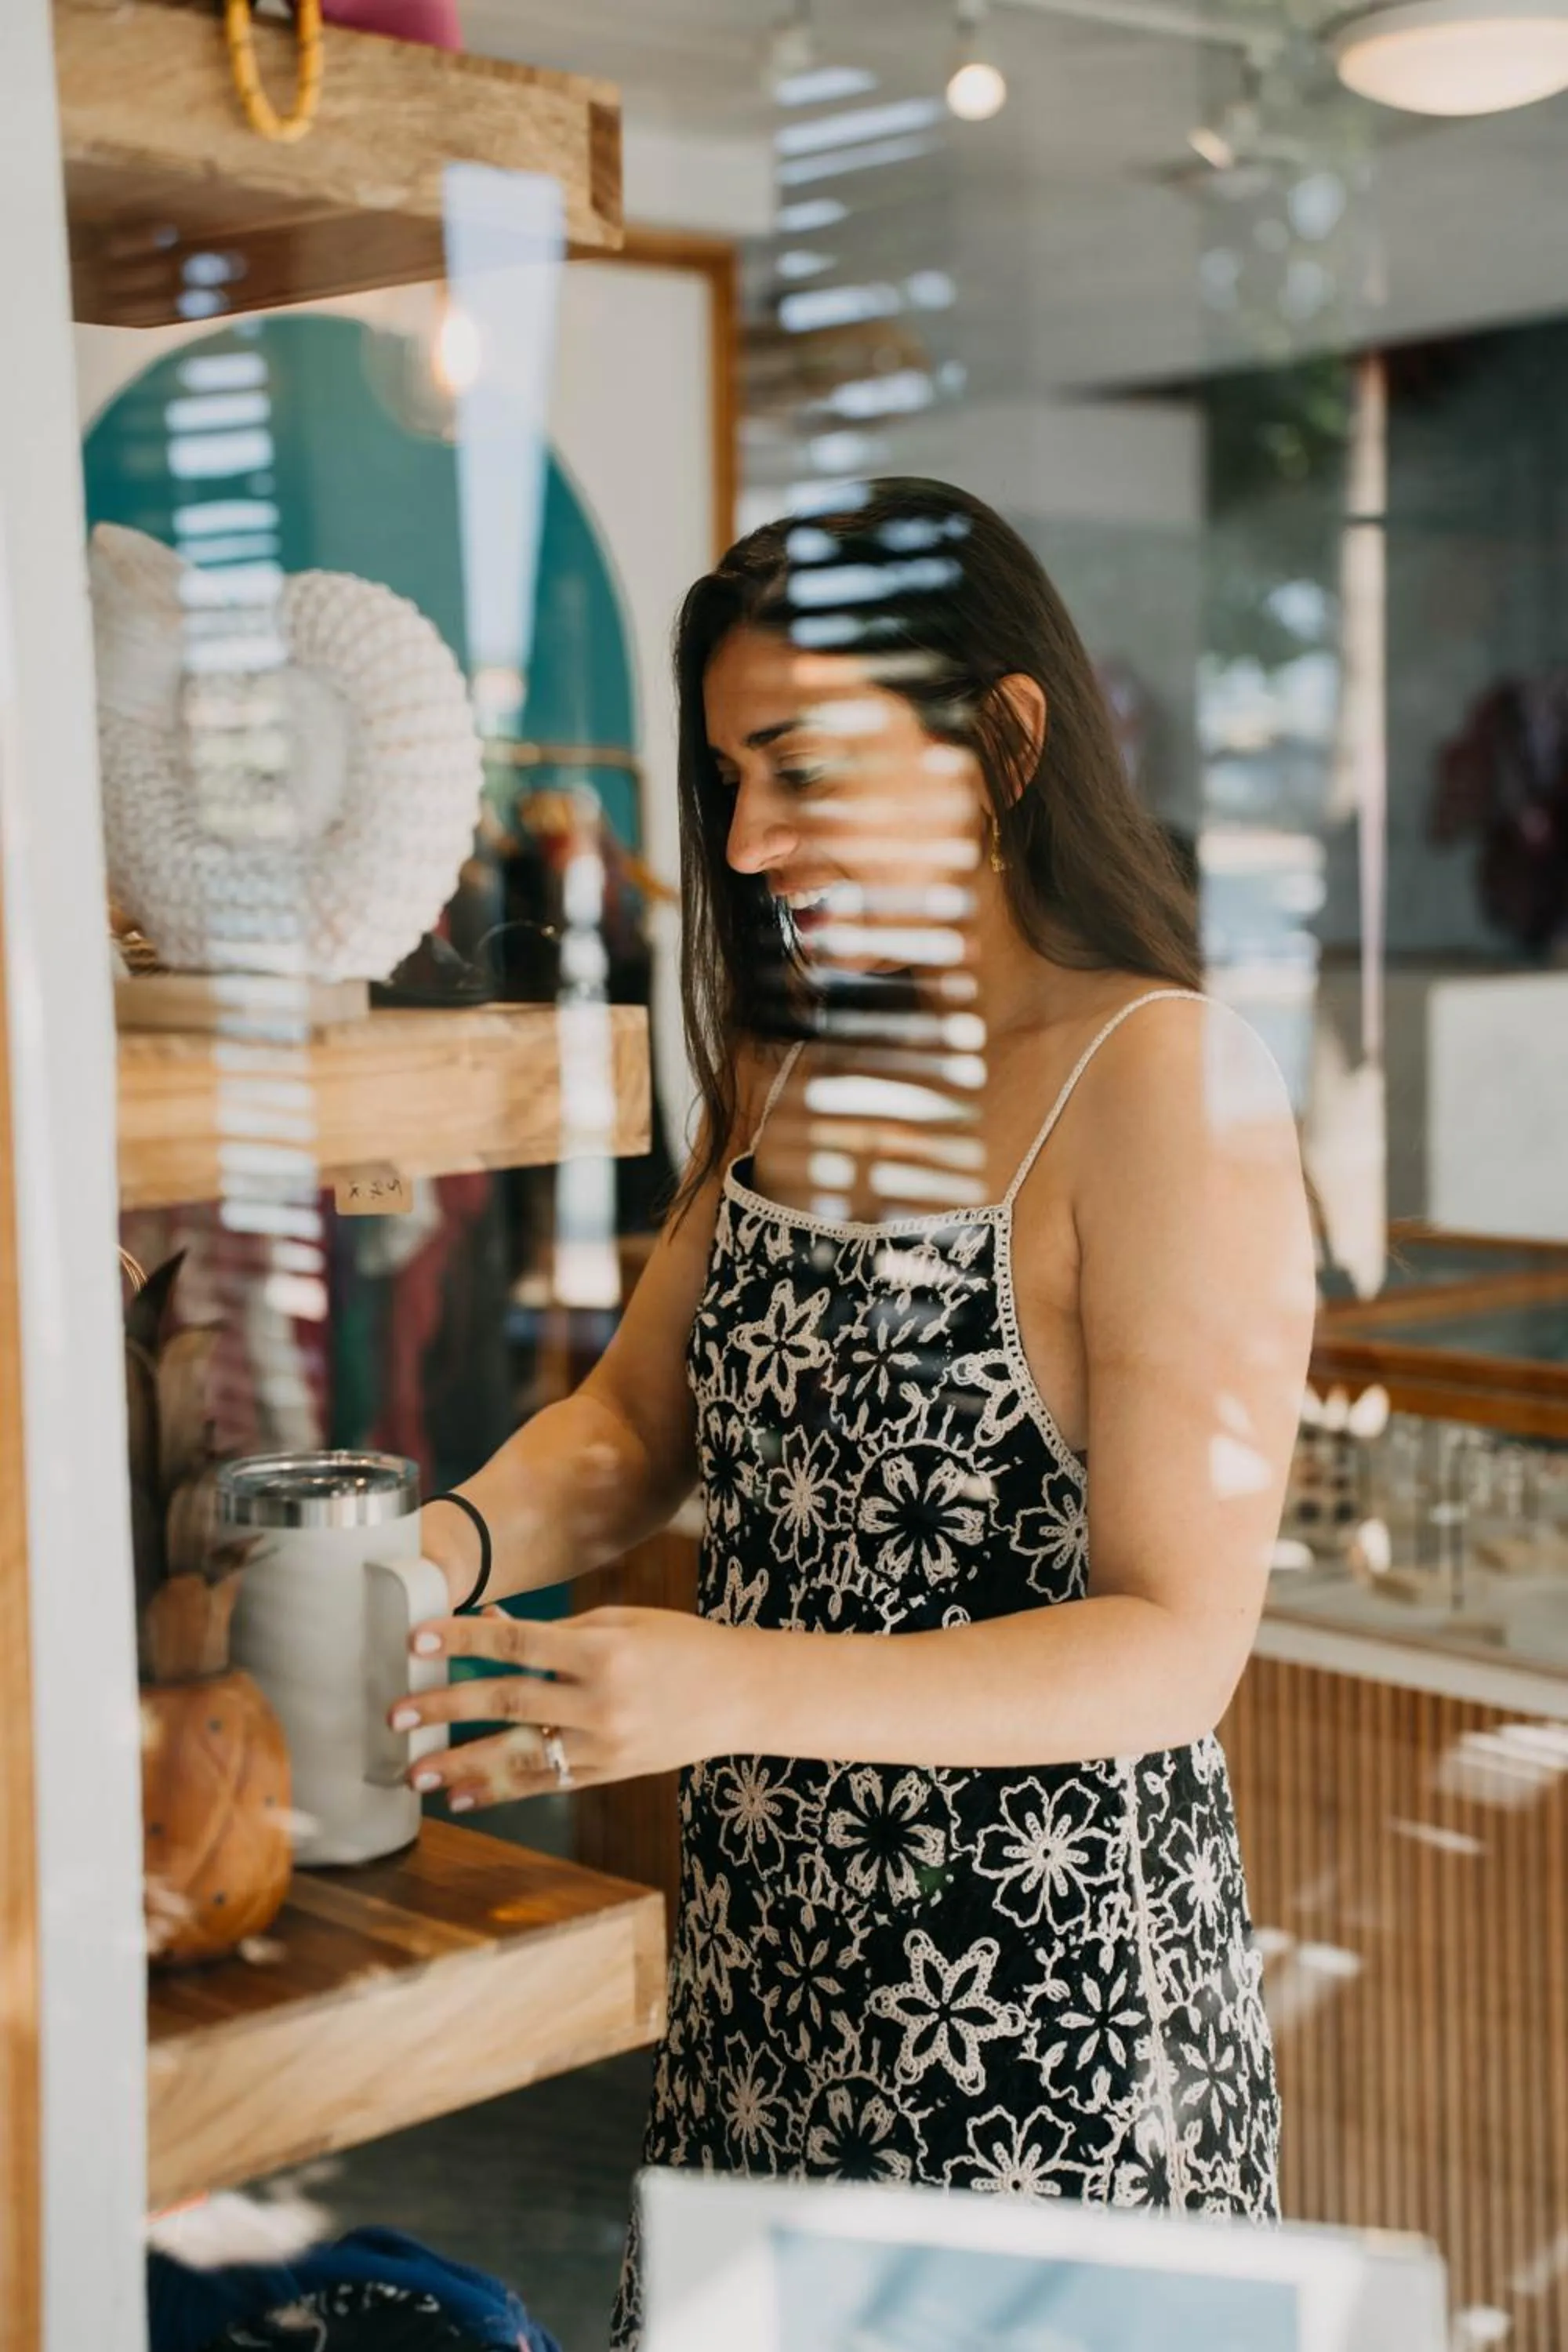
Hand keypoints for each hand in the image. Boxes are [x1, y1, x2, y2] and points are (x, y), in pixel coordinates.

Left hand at [388, 1604, 747, 1811]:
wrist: (741, 1696)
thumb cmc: (679, 1645)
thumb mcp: (621, 1622)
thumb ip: (554, 1630)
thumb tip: (487, 1627)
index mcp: (603, 1650)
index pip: (518, 1644)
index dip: (462, 1642)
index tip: (415, 1641)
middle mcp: (601, 1701)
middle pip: (508, 1702)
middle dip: (446, 1709)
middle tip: (395, 1715)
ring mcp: (605, 1745)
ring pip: (519, 1756)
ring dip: (462, 1765)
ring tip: (415, 1773)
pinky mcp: (608, 1773)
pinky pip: (544, 1784)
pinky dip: (500, 1790)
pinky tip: (463, 1795)